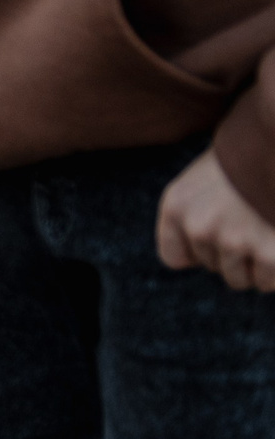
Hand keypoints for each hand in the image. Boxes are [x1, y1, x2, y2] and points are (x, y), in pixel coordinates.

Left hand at [158, 148, 274, 291]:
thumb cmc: (250, 157)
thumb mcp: (206, 177)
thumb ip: (195, 212)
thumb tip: (190, 259)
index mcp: (178, 204)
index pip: (174, 257)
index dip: (198, 252)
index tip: (218, 236)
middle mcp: (200, 226)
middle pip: (214, 268)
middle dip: (235, 253)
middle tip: (254, 221)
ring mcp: (235, 242)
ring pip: (243, 279)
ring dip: (258, 264)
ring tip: (268, 229)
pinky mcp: (271, 256)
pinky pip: (269, 282)